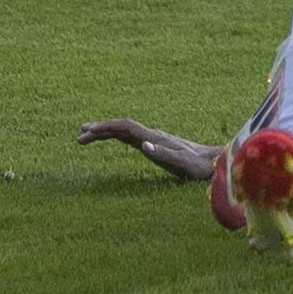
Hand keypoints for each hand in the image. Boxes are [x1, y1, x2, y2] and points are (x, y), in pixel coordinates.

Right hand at [78, 118, 219, 182]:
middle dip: (100, 129)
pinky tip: (112, 138)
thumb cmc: (199, 166)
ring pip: (125, 131)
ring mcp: (154, 139)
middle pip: (122, 127)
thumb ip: (163, 154)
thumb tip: (143, 145)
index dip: (106, 127)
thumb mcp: (182, 164)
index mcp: (155, 138)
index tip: (89, 131)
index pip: (126, 127)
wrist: (213, 163)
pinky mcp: (156, 145)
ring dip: (106, 132)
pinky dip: (117, 136)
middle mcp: (152, 135)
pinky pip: (131, 138)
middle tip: (79, 135)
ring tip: (87, 135)